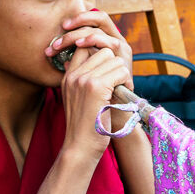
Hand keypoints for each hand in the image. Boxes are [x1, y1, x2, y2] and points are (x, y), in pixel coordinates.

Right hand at [50, 10, 132, 160]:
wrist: (80, 146)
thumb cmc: (84, 127)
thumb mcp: (76, 100)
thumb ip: (82, 82)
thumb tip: (100, 68)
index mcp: (68, 76)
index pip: (84, 47)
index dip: (100, 55)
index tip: (109, 72)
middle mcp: (73, 74)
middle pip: (103, 51)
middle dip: (115, 66)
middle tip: (118, 84)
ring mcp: (83, 79)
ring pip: (114, 59)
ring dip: (122, 74)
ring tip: (120, 90)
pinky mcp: (95, 86)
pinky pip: (119, 71)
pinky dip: (126, 81)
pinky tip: (123, 94)